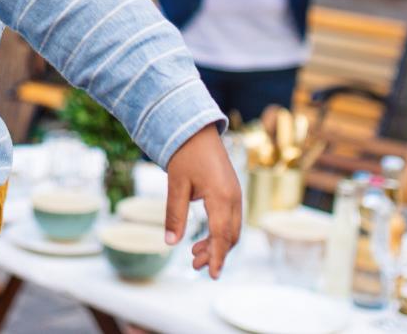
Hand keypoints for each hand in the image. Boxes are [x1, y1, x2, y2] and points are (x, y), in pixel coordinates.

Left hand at [164, 125, 241, 279]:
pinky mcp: (232, 192)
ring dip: (217, 244)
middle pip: (230, 236)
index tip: (212, 275)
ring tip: (194, 255)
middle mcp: (234, 197)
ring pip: (231, 229)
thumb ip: (175, 215)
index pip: (222, 236)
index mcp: (222, 197)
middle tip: (193, 265)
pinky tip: (203, 238)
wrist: (196, 130)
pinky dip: (219, 232)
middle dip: (215, 254)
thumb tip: (170, 243)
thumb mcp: (176, 185)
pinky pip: (230, 219)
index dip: (217, 257)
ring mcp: (236, 194)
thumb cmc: (185, 155)